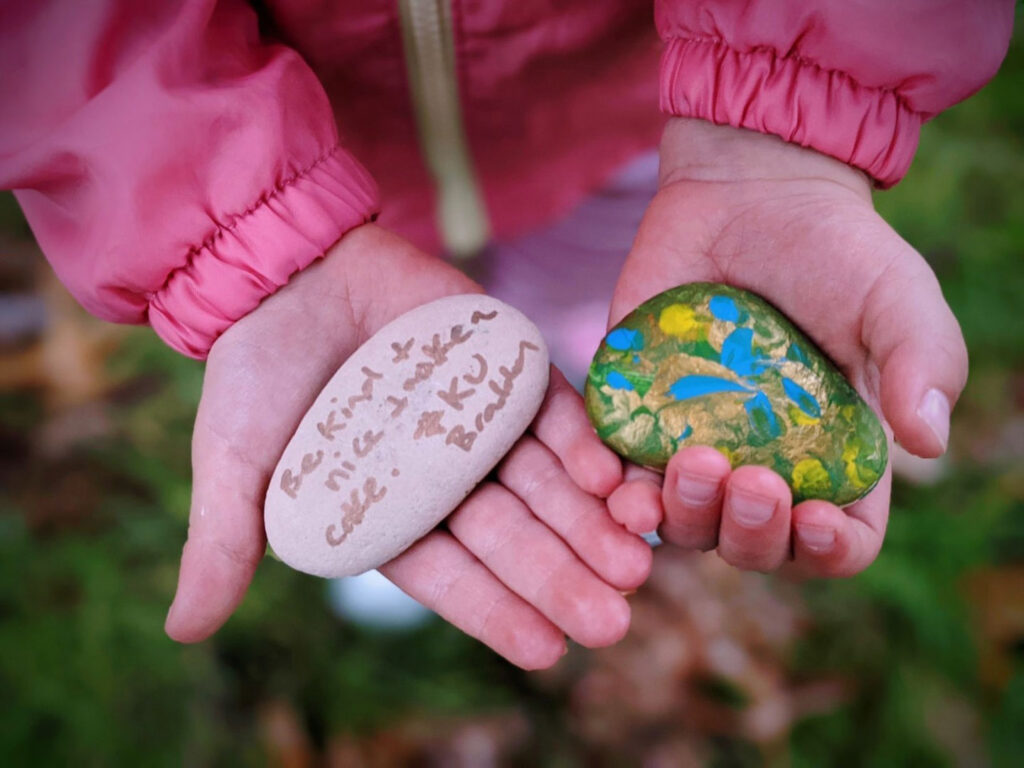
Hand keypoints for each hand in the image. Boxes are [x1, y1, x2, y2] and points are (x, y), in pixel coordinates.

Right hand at [164, 224, 651, 667]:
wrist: (287, 271)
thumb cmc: (256, 370)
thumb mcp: (233, 460)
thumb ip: (225, 539)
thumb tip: (185, 631)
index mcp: (392, 513)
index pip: (451, 575)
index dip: (495, 612)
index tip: (544, 650)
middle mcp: (447, 478)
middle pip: (515, 537)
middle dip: (562, 578)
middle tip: (613, 621)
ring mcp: (482, 424)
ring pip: (548, 484)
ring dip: (593, 521)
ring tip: (636, 561)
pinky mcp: (507, 370)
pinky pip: (552, 411)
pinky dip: (583, 442)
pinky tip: (613, 477)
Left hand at [606, 119, 966, 576]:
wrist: (747, 194)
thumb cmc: (834, 250)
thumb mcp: (897, 298)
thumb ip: (923, 362)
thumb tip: (928, 443)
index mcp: (837, 457)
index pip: (836, 542)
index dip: (827, 551)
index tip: (815, 518)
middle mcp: (765, 464)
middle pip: (753, 546)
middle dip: (750, 535)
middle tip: (751, 480)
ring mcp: (698, 443)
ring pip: (683, 525)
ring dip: (686, 516)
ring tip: (694, 463)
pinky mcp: (640, 415)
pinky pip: (622, 476)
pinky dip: (621, 494)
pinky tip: (621, 483)